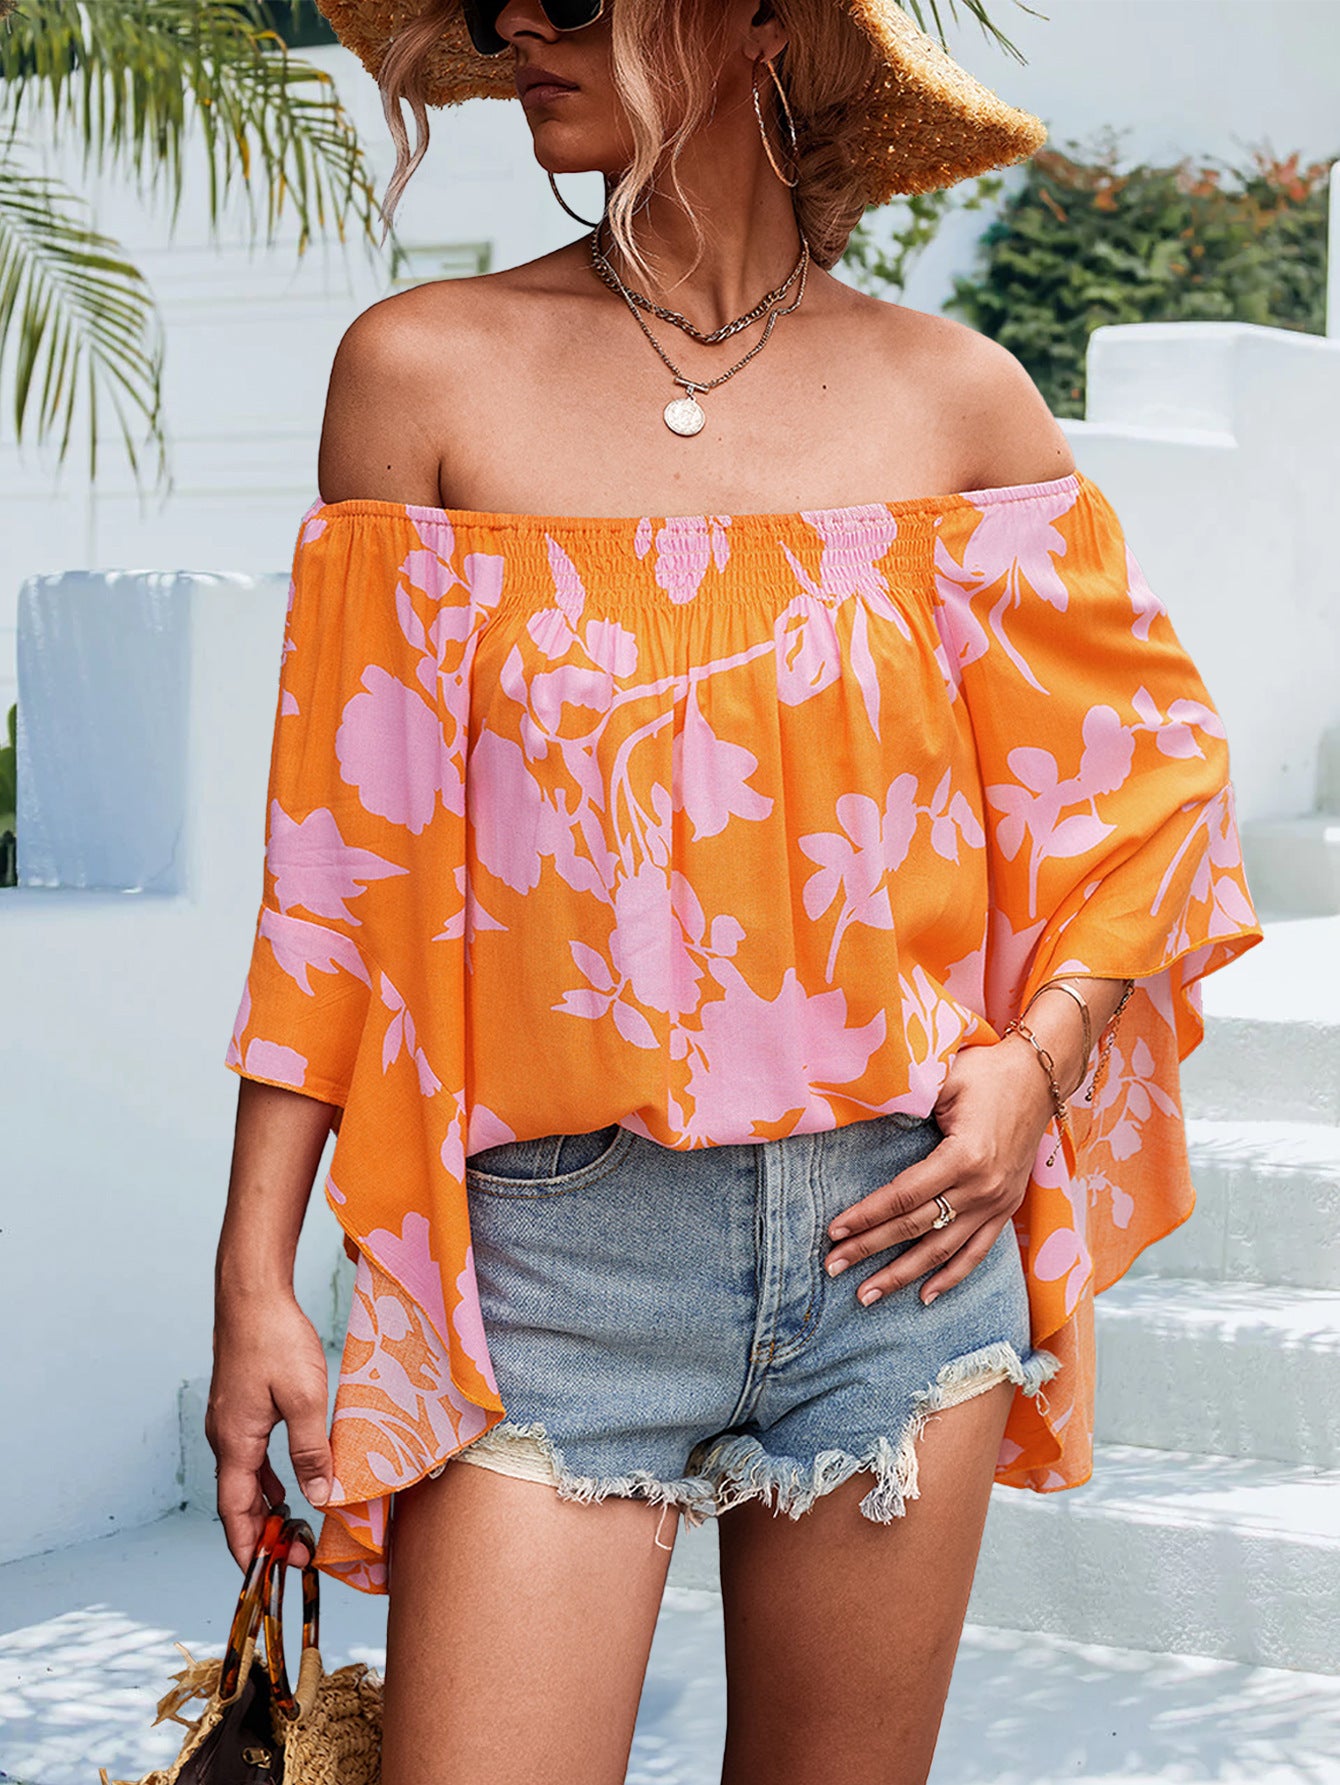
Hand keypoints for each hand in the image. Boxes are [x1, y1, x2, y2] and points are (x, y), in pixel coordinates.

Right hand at [206, 1290, 331, 1568]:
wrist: (252, 1294)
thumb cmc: (276, 1340)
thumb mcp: (304, 1398)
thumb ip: (310, 1451)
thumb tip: (318, 1499)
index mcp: (234, 1442)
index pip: (235, 1512)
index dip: (248, 1547)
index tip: (264, 1576)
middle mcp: (224, 1437)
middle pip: (237, 1501)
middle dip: (262, 1533)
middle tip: (296, 1554)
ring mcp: (229, 1421)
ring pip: (243, 1479)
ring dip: (264, 1507)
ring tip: (293, 1529)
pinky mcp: (239, 1406)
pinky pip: (249, 1457)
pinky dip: (265, 1479)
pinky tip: (285, 1484)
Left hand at [824, 1038, 1055, 1306]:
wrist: (1041, 1078)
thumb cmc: (986, 1073)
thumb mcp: (945, 1080)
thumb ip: (910, 1103)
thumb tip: (863, 1114)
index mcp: (963, 1156)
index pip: (903, 1196)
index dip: (866, 1216)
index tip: (834, 1231)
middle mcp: (981, 1188)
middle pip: (915, 1228)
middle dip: (869, 1250)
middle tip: (833, 1267)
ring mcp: (996, 1203)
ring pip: (942, 1250)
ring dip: (903, 1275)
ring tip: (867, 1295)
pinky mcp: (1007, 1208)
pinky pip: (977, 1252)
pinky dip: (951, 1277)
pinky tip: (925, 1296)